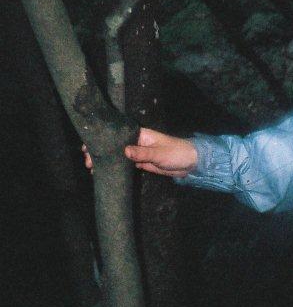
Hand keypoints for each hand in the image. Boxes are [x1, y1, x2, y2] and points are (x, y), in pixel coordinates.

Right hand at [82, 128, 198, 177]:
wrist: (191, 163)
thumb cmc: (176, 153)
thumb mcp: (159, 153)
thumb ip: (142, 153)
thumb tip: (123, 151)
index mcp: (140, 134)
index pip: (117, 134)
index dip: (103, 139)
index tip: (89, 146)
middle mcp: (136, 142)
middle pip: (114, 145)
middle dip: (100, 152)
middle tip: (88, 162)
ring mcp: (138, 152)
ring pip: (117, 155)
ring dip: (106, 160)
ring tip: (92, 168)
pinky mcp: (141, 163)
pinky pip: (125, 164)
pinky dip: (115, 167)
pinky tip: (104, 172)